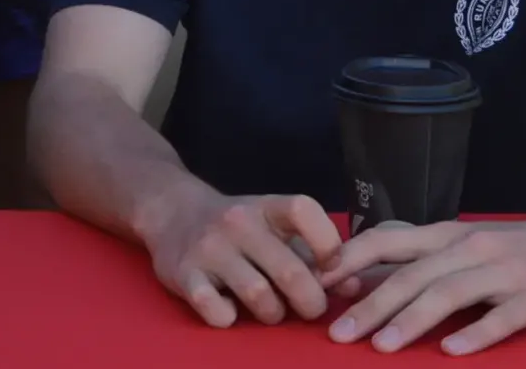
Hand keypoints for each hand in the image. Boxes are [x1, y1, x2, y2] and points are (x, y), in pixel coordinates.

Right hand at [139, 183, 342, 326]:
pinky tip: (230, 309)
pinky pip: (216, 311)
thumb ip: (313, 254)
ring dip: (273, 314)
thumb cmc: (238, 227)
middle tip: (308, 308)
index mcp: (265, 207)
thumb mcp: (274, 229)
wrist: (172, 212)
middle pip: (290, 271)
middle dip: (310, 302)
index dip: (328, 244)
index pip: (304, 210)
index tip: (331, 269)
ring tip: (270, 311)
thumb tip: (353, 287)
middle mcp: (237, 223)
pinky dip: (229, 318)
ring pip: (259, 296)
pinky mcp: (183, 273)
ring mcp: (209, 248)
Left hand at [323, 215, 525, 354]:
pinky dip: (475, 334)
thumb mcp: (464, 245)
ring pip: (448, 294)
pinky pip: (501, 317)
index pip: (387, 241)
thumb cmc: (516, 247)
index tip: (317, 285)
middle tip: (338, 334)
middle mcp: (469, 249)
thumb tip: (360, 281)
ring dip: (411, 321)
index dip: (351, 261)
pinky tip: (452, 352)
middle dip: (371, 306)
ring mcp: (504, 272)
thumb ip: (419, 261)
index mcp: (447, 235)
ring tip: (381, 346)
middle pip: (411, 275)